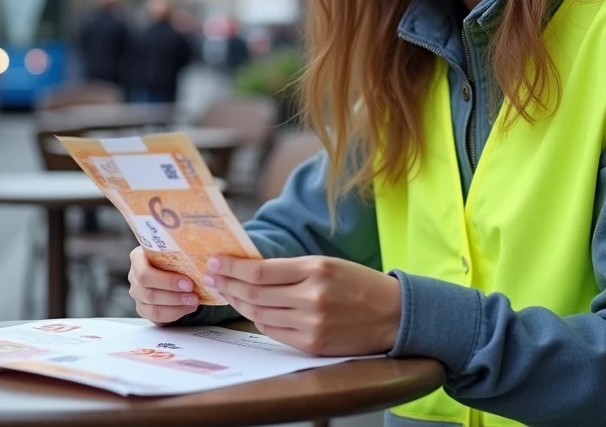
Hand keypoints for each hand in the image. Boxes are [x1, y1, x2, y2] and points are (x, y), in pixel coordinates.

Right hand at [128, 247, 199, 325]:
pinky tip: (188, 308)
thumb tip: (208, 258)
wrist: (176, 269)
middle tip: (194, 295)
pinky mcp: (143, 309)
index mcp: (138, 257)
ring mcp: (137, 294)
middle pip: (148, 292)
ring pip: (152, 307)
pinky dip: (174, 314)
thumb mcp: (178, 249)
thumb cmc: (178, 256)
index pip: (145, 273)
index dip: (166, 281)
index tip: (189, 282)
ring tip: (194, 302)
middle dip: (173, 295)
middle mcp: (134, 276)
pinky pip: (156, 317)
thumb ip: (184, 250)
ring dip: (176, 306)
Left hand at [203, 255, 400, 356]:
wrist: (393, 314)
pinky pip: (274, 332)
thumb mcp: (328, 264)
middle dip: (228, 284)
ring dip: (238, 303)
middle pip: (255, 293)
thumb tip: (251, 269)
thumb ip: (292, 268)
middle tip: (211, 276)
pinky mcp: (312, 343)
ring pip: (260, 314)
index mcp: (316, 269)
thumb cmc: (360, 284)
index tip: (216, 261)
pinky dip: (259, 320)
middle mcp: (312, 296)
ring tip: (226, 292)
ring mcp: (312, 323)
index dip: (232, 267)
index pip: (260, 271)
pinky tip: (250, 311)